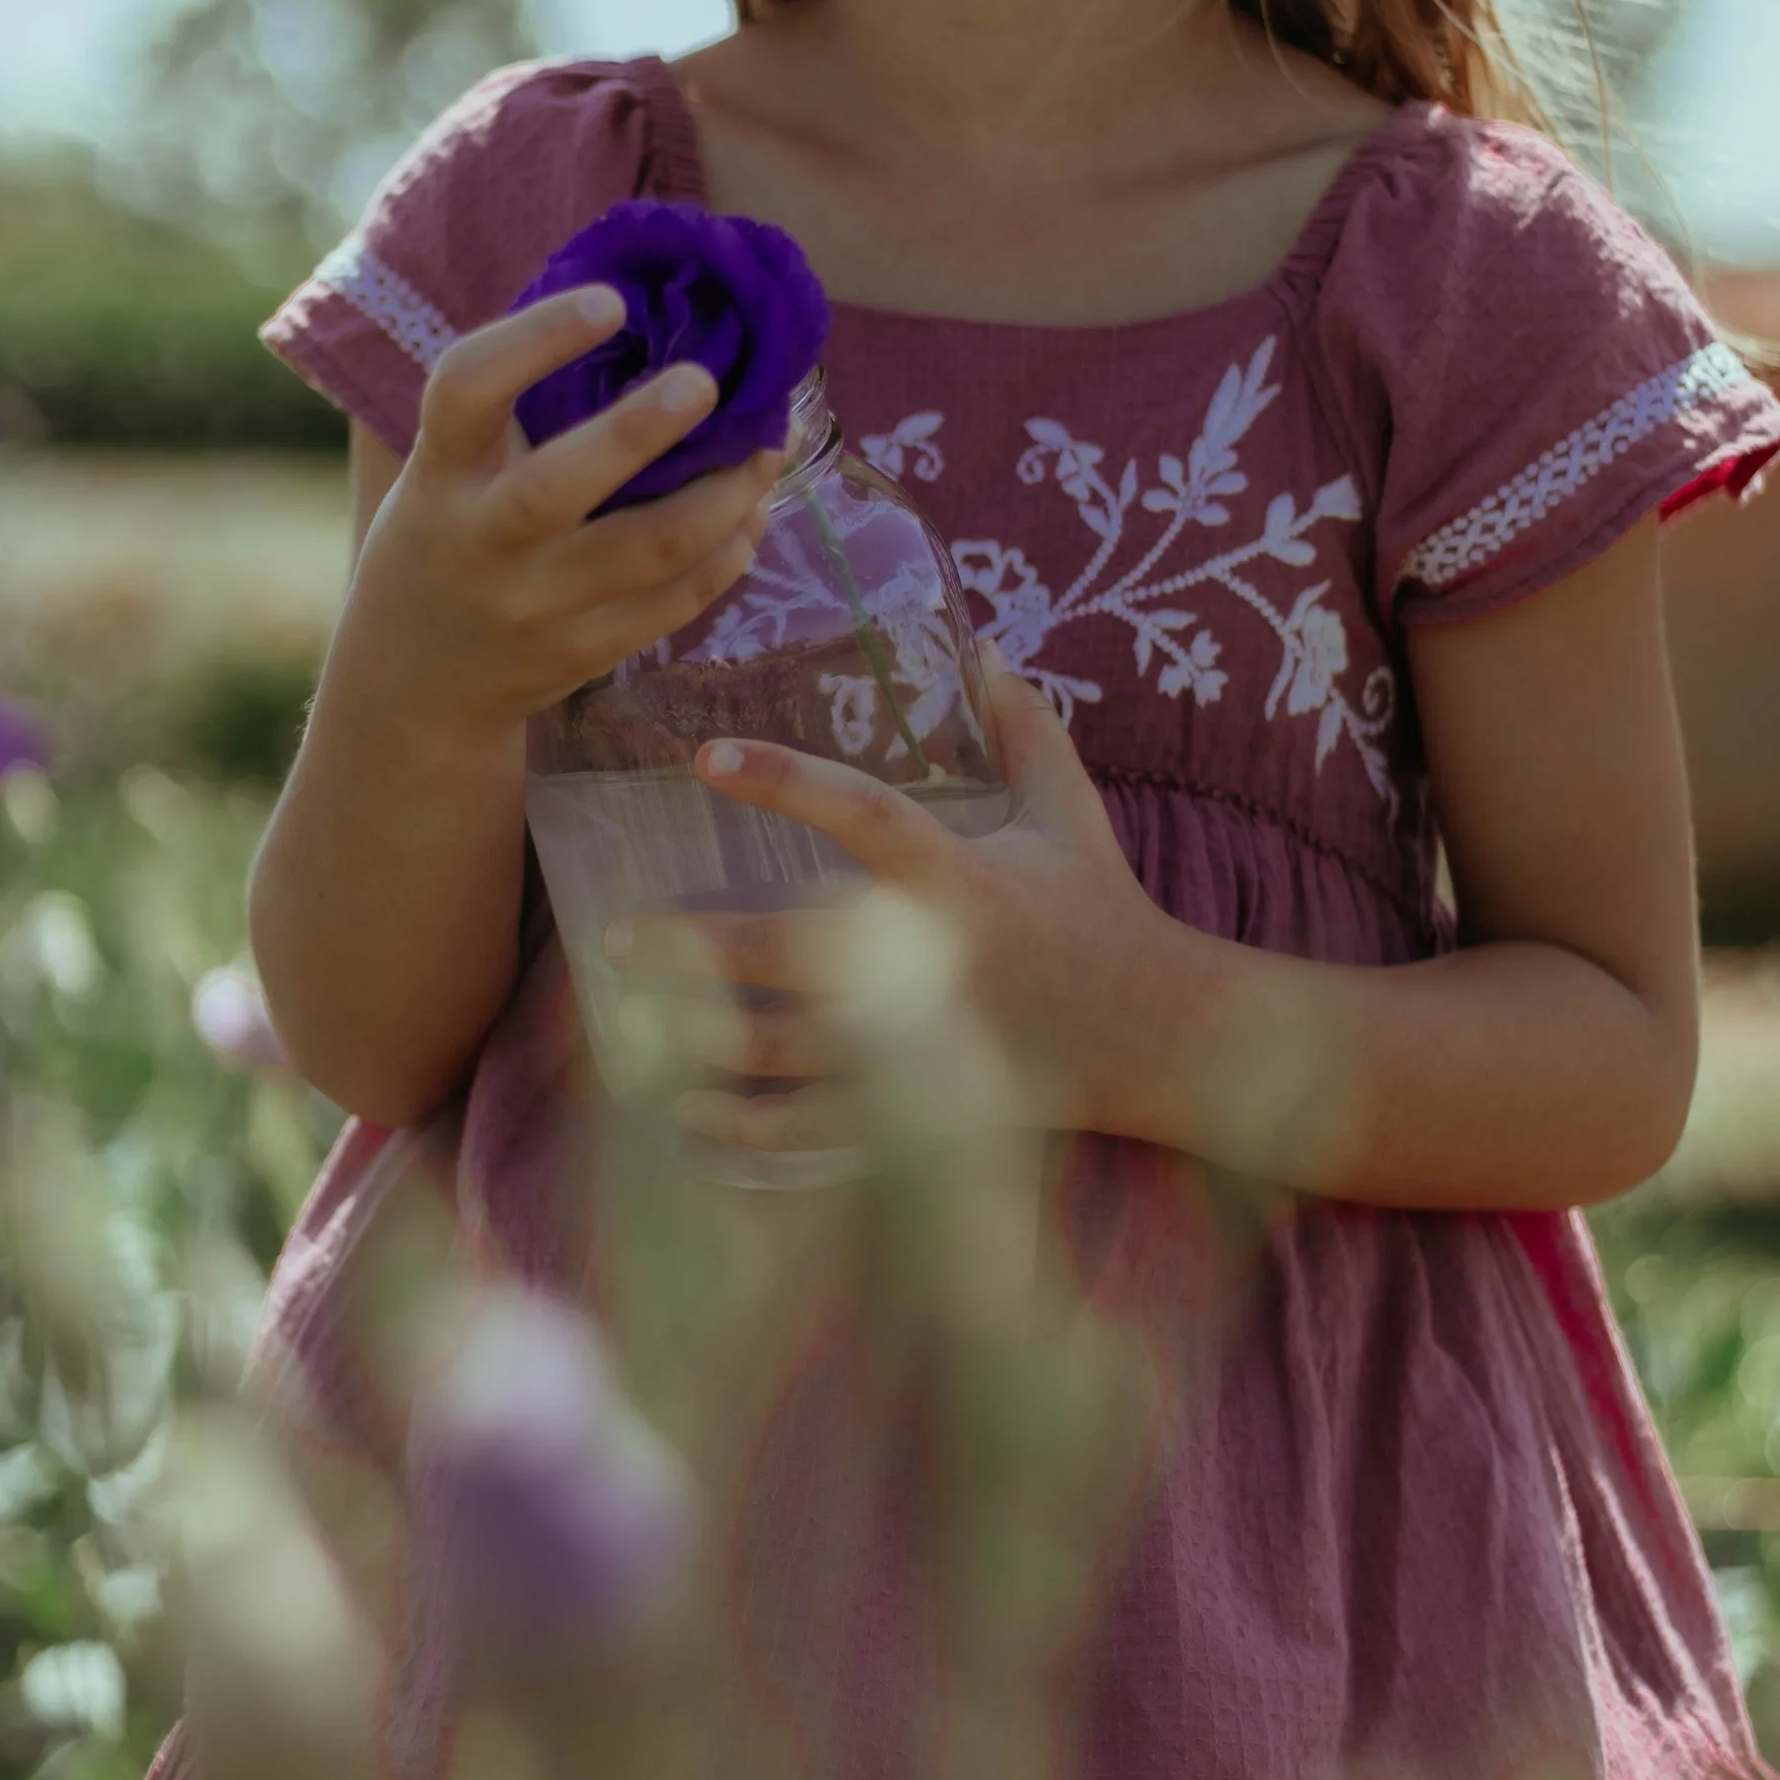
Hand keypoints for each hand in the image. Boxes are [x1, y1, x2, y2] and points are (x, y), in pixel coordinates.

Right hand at [355, 289, 784, 742]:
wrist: (418, 684)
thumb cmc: (446, 536)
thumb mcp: (446, 471)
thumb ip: (515, 410)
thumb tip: (648, 318)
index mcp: (442, 475)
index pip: (468, 390)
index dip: (537, 338)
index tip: (611, 303)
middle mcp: (485, 543)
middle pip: (562, 485)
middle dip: (642, 428)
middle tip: (708, 381)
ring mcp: (539, 607)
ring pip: (652, 548)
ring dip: (726, 493)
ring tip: (768, 447)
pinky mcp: (589, 652)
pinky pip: (678, 599)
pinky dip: (728, 549)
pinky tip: (751, 511)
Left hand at [610, 652, 1181, 1154]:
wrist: (1163, 1038)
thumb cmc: (1104, 912)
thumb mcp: (1069, 811)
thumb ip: (1025, 729)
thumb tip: (982, 646)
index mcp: (959, 878)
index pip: (863, 815)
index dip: (785, 784)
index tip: (706, 760)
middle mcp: (931, 963)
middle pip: (793, 953)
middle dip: (697, 947)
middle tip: (616, 938)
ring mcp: (923, 1048)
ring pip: (788, 1053)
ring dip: (701, 1043)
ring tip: (628, 1026)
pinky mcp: (924, 1114)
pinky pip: (818, 1134)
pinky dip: (747, 1133)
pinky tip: (684, 1121)